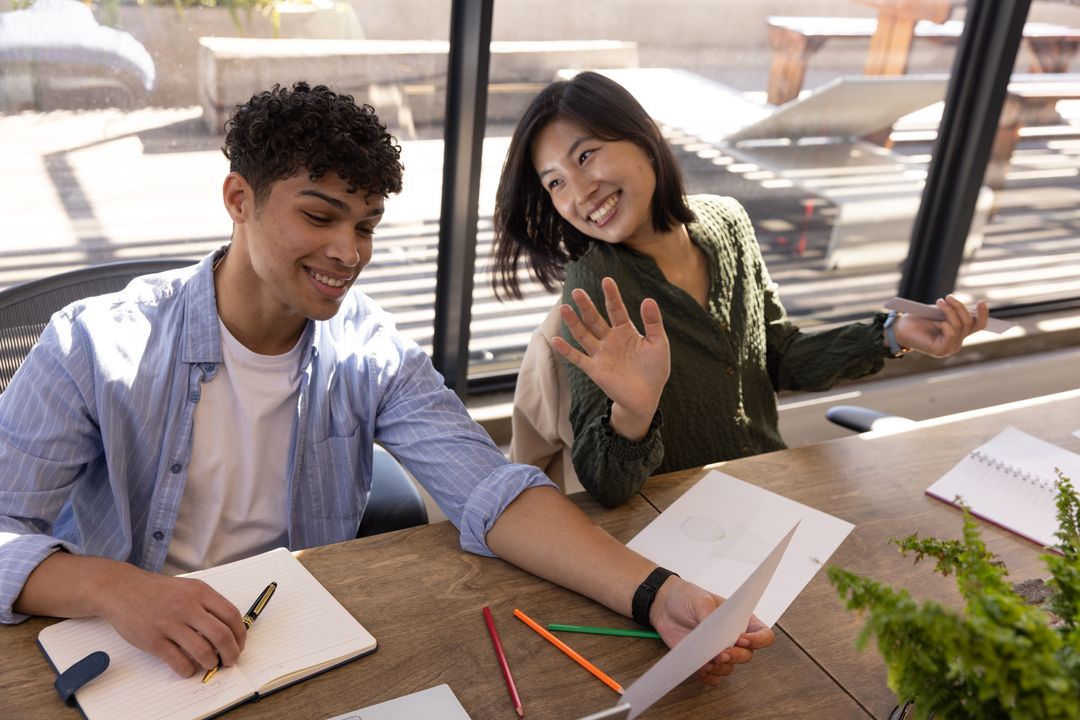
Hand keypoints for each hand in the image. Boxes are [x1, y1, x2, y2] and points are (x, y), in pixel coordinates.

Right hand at [98, 563, 246, 676]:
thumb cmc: (158, 591)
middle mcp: (187, 607)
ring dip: (211, 663)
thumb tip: (228, 630)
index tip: (239, 643)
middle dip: (231, 652)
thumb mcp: (188, 588)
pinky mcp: (153, 640)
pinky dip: (189, 670)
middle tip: (230, 660)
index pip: (231, 615)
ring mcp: (169, 624)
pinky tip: (189, 668)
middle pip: (221, 635)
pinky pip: (179, 662)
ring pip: (203, 651)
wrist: (122, 589)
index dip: (240, 633)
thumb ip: (207, 604)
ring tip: (210, 664)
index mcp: (200, 592)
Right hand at [550, 277, 669, 440]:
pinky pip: (578, 358)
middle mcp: (610, 340)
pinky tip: (556, 340)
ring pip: (584, 335)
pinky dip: (567, 350)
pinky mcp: (595, 370)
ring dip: (574, 323)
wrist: (646, 397)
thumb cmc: (654, 369)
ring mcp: (601, 354)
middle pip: (595, 319)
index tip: (607, 280)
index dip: (611, 296)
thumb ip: (653, 323)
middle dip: (587, 306)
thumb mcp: (658, 344)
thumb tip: (648, 299)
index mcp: (626, 331)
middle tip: (577, 291)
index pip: (616, 310)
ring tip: (564, 308)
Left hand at [650, 576, 773, 683]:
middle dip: (735, 657)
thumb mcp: (700, 599)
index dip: (758, 640)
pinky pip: (713, 677)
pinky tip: (699, 668)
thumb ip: (709, 615)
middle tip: (720, 654)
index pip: (762, 634)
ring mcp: (718, 650)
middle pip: (746, 655)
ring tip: (706, 661)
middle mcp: (733, 638)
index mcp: (740, 620)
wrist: (664, 605)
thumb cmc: (687, 597)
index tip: (742, 639)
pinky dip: (708, 676)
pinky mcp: (704, 660)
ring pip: (729, 668)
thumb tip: (714, 635)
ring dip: (719, 667)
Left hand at [893, 295, 988, 357]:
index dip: (983, 314)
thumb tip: (972, 310)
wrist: (900, 327)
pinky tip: (936, 322)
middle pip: (969, 323)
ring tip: (939, 302)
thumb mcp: (941, 311)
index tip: (982, 302)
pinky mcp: (941, 350)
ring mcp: (950, 348)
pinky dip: (945, 324)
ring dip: (950, 312)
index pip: (978, 325)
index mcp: (959, 333)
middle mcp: (956, 342)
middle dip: (960, 307)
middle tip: (947, 297)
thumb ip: (956, 312)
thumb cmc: (919, 318)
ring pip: (960, 326)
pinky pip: (951, 333)